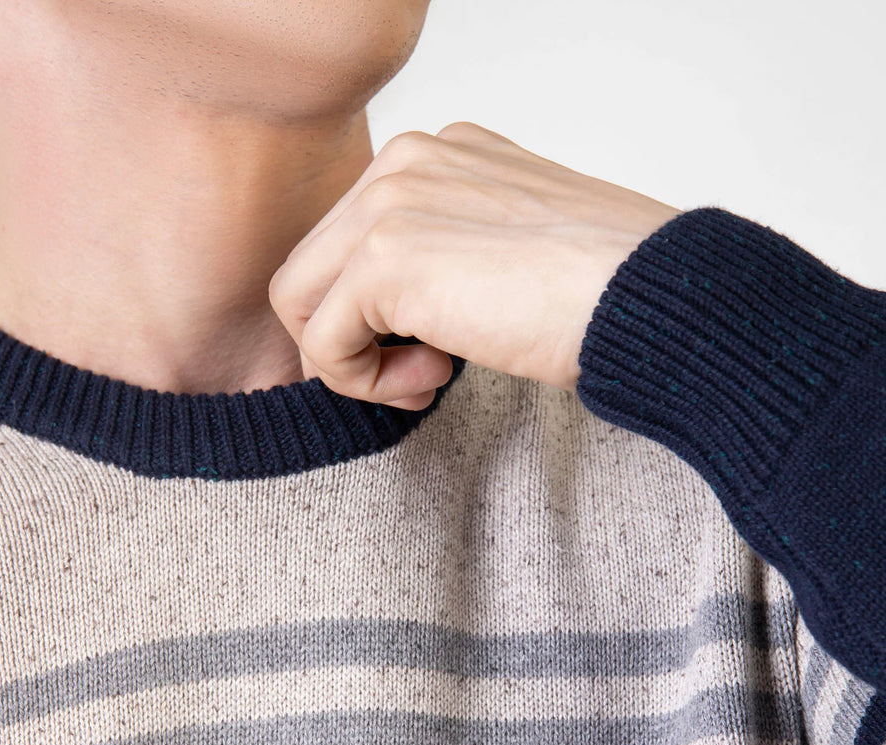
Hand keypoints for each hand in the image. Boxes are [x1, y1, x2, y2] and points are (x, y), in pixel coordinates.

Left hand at [268, 121, 681, 409]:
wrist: (648, 298)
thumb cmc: (604, 292)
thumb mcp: (511, 257)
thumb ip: (447, 259)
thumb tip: (393, 315)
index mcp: (440, 154)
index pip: (349, 241)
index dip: (375, 314)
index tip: (438, 352)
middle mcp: (407, 160)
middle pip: (312, 270)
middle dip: (356, 339)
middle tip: (426, 374)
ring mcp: (391, 202)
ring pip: (301, 303)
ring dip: (355, 365)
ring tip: (428, 378)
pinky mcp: (385, 257)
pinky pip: (323, 345)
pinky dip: (364, 384)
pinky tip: (434, 378)